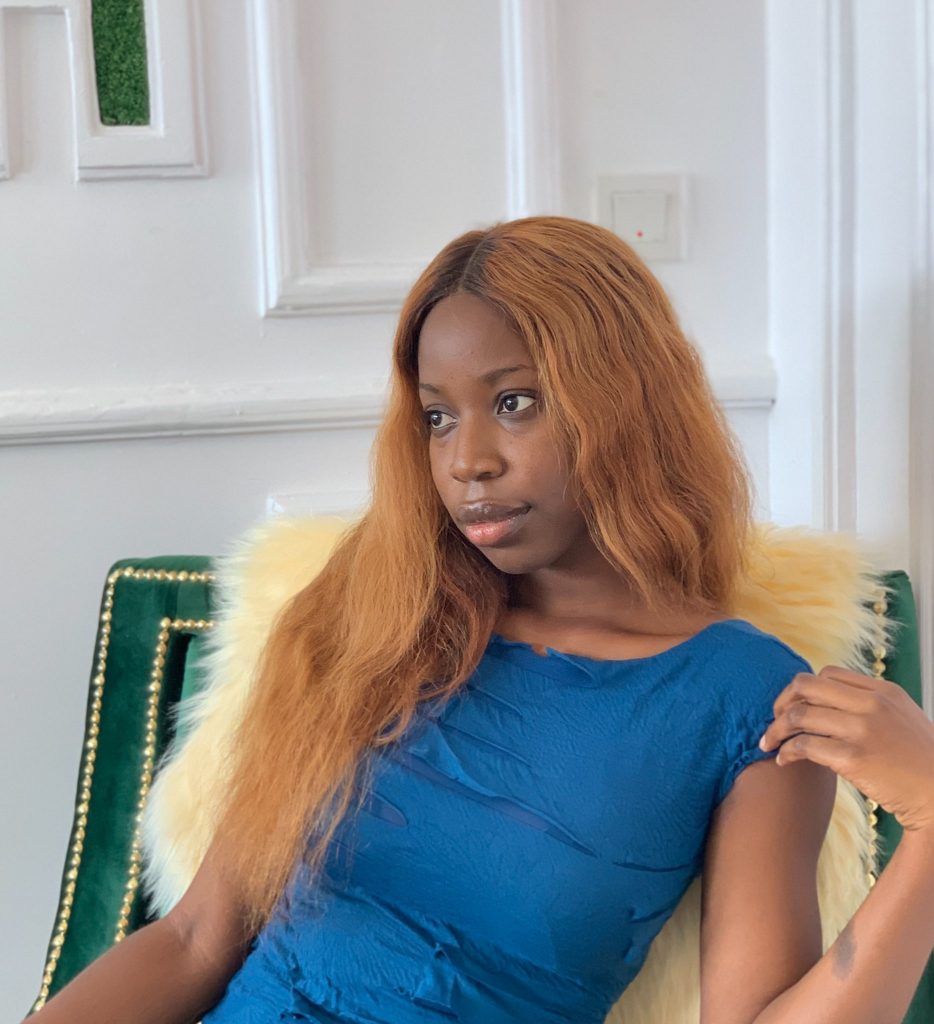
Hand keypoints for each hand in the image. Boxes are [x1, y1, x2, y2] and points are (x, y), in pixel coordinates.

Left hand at [759, 666, 933, 833]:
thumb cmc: (920, 762)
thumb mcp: (902, 717)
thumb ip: (871, 704)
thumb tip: (829, 702)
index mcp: (883, 691)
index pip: (827, 674)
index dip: (803, 689)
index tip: (793, 706)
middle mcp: (871, 704)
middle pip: (805, 686)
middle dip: (781, 702)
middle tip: (774, 720)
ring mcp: (862, 730)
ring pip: (798, 715)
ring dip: (775, 729)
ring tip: (768, 743)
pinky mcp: (853, 758)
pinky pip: (804, 745)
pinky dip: (786, 752)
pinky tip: (783, 761)